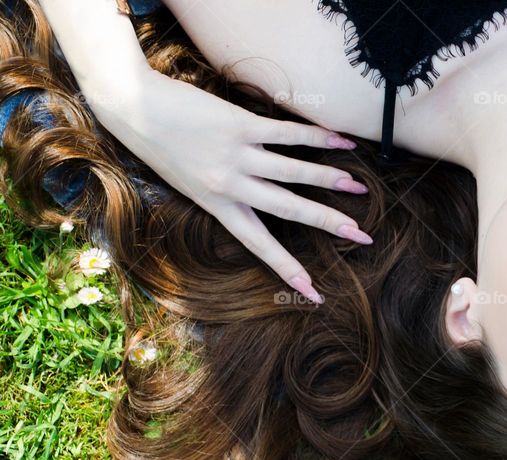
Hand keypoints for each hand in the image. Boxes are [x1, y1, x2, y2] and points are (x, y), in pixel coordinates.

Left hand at [90, 68, 371, 302]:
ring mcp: (237, 155)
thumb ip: (227, 193)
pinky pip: (287, 134)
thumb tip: (265, 198)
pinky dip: (318, 137)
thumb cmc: (161, 147)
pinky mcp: (240, 125)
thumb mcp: (190, 183)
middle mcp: (230, 186)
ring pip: (294, 172)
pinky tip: (343, 141)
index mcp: (218, 206)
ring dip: (331, 179)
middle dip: (329, 224)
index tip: (314, 293)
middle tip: (362, 236)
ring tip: (359, 187)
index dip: (289, 269)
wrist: (132, 108)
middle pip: (289, 210)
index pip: (261, 245)